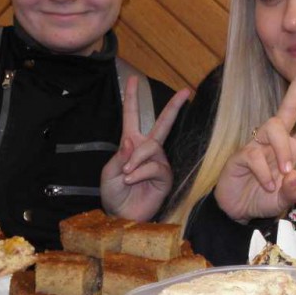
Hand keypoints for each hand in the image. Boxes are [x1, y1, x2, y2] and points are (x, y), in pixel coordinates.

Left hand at [100, 77, 190, 220]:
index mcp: (131, 144)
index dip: (131, 98)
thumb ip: (121, 155)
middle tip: (185, 91)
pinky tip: (133, 180)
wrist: (121, 216)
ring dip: (137, 160)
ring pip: (152, 148)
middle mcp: (148, 150)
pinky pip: (155, 166)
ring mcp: (158, 162)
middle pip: (162, 124)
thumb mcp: (110, 172)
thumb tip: (132, 140)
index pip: (132, 117)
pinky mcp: (165, 176)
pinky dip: (141, 172)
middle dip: (174, 107)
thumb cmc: (115, 194)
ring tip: (127, 175)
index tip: (133, 79)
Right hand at [213, 56, 295, 223]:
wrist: (237, 210)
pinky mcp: (242, 154)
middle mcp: (277, 142)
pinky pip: (256, 155)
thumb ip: (291, 192)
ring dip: (282, 150)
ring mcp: (258, 145)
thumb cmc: (263, 199)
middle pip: (289, 106)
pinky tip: (266, 186)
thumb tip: (293, 176)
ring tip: (282, 174)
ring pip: (274, 128)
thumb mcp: (283, 201)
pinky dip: (264, 173)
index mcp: (294, 149)